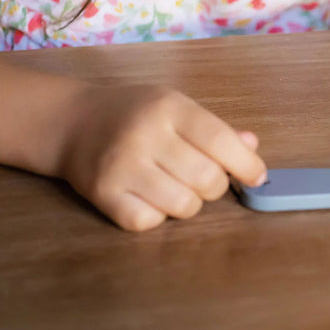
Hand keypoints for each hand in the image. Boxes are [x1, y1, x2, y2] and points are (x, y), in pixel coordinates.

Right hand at [56, 84, 266, 230]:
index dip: (246, 164)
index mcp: (169, 107)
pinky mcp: (102, 195)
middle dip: (215, 185)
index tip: (257, 176)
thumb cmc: (136, 114)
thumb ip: (215, 129)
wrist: (73, 122)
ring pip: (183, 206)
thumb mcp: (176, 106)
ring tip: (176, 186)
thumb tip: (252, 148)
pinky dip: (157, 216)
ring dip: (189, 203)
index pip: (220, 140)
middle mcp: (145, 135)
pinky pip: (149, 222)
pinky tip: (150, 197)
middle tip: (204, 177)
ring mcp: (121, 167)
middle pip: (206, 179)